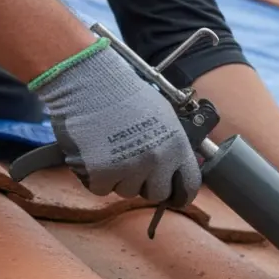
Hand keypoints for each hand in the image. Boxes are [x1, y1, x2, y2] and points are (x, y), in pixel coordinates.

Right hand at [31, 38, 199, 204]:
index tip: (174, 196)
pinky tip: (94, 154)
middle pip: (156, 194)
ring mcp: (129, 168)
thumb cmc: (125, 94)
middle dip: (145, 184)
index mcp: (177, 147)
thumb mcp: (165, 116)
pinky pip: (101, 189)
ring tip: (110, 150)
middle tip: (132, 165)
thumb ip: (173, 145)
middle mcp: (156, 161)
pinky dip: (95, 177)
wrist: (89, 82)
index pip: (189, 185)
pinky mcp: (101, 173)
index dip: (181, 193)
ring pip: (126, 192)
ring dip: (118, 178)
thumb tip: (177, 167)